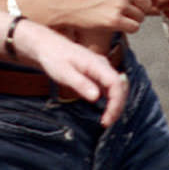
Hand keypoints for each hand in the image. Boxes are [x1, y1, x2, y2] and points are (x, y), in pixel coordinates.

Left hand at [14, 21, 128, 125]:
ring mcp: (102, 68)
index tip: (107, 119)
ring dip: (116, 104)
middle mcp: (103, 65)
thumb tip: (97, 97)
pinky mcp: (98, 73)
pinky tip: (105, 111)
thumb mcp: (63, 73)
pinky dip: (111, 100)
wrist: (48, 46)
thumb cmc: (53, 58)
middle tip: (107, 123)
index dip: (116, 103)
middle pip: (121, 87)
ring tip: (107, 120)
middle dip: (118, 106)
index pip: (116, 84)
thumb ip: (80, 83)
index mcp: (96, 63)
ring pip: (118, 87)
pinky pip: (111, 87)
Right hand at [59, 0, 155, 34]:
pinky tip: (116, 24)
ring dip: (132, 20)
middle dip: (140, 10)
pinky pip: (134, 27)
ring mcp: (120, 5)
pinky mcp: (114, 21)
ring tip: (117, 17)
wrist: (66, 4)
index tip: (137, 3)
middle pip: (148, 4)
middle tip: (127, 12)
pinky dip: (127, 28)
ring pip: (141, 17)